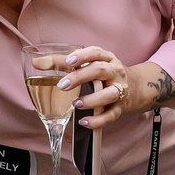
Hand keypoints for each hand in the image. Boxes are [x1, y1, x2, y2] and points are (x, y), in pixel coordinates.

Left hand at [50, 48, 174, 129]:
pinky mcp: (121, 108)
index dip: (82, 56)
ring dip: (92, 100)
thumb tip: (37, 63)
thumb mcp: (90, 64)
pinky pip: (111, 115)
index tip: (69, 60)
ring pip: (109, 94)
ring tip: (76, 104)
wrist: (137, 88)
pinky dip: (98, 120)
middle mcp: (115, 72)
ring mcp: (120, 90)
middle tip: (63, 85)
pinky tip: (84, 122)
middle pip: (100, 71)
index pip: (95, 52)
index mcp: (106, 58)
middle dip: (81, 77)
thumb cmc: (105, 74)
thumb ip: (63, 63)